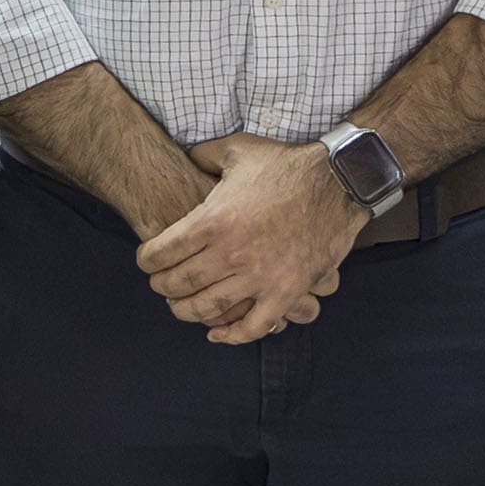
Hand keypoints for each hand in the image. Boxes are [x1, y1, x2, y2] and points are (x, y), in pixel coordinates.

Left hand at [135, 138, 362, 344]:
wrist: (338, 181)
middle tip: (159, 285)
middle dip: (162, 287)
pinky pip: (253, 325)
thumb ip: (203, 155)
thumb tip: (185, 157)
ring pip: (208, 308)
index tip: (146, 263)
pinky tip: (216, 334)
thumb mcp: (236, 150)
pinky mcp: (286, 291)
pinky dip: (231, 335)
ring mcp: (259, 276)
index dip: (146, 260)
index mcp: (212, 221)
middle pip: (179, 283)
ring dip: (187, 312)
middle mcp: (231, 253)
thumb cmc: (286, 165)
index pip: (161, 252)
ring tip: (180, 307)